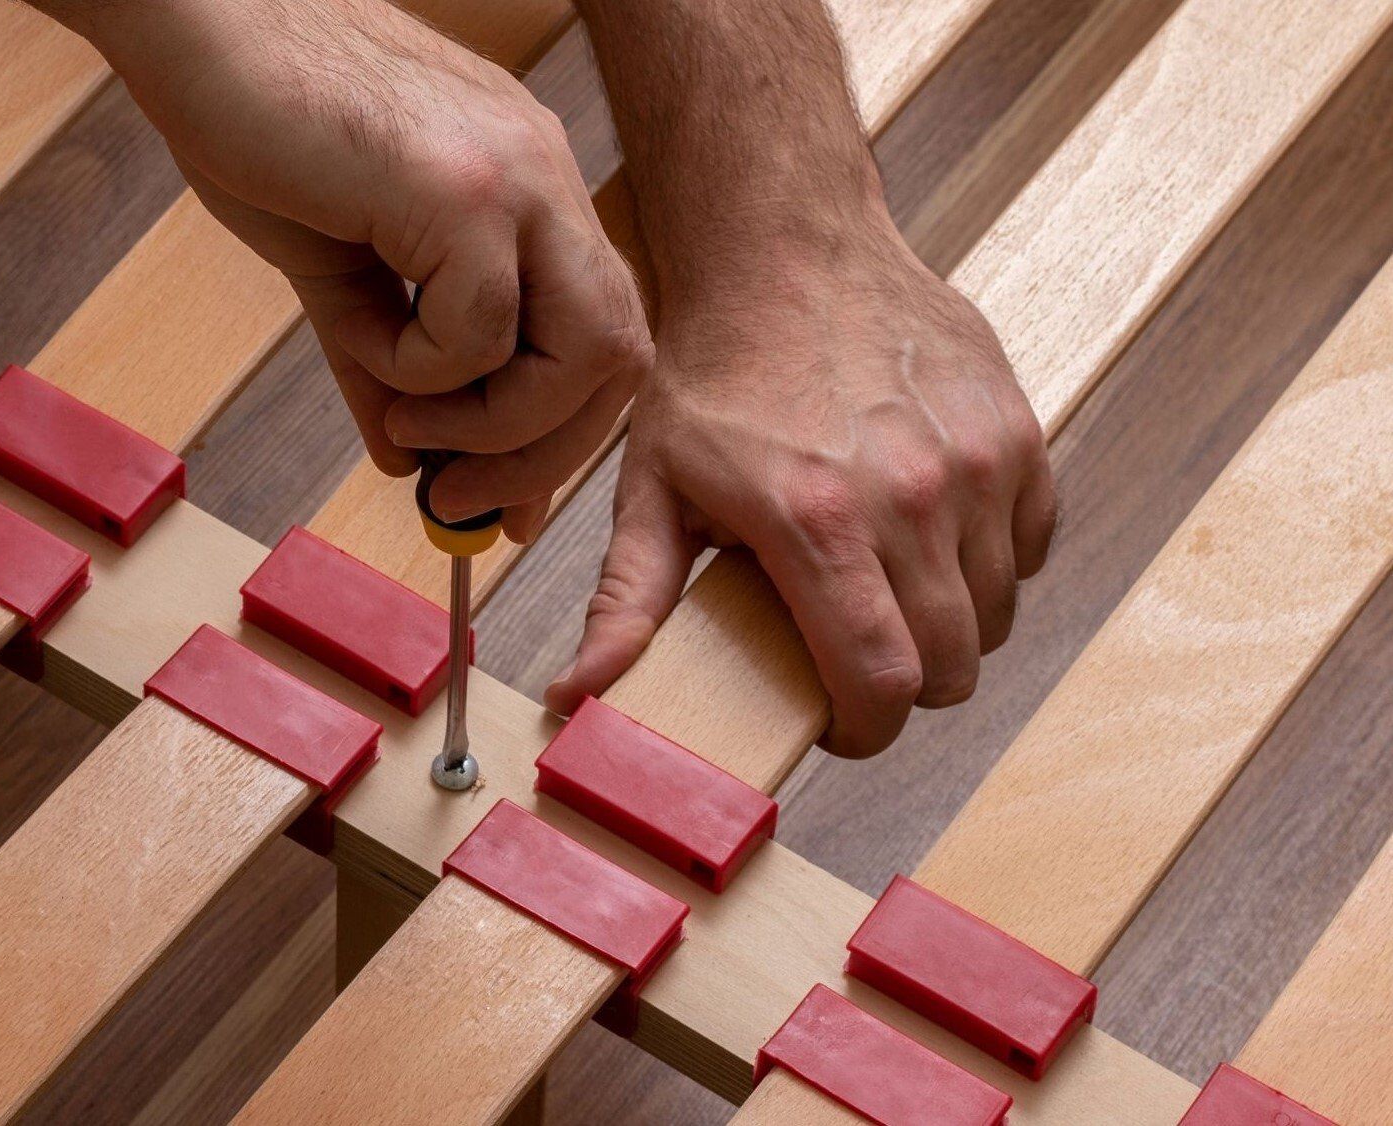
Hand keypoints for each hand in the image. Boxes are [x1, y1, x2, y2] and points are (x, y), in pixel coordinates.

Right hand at [58, 0, 650, 541]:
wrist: (198, 28)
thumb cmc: (264, 133)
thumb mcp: (341, 277)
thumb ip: (385, 370)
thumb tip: (408, 465)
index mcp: (533, 192)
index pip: (602, 335)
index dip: (562, 431)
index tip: (503, 496)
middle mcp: (547, 179)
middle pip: (620, 355)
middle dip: (545, 452)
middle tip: (461, 498)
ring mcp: (518, 176)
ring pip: (582, 352)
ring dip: (494, 425)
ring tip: (405, 420)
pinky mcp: (464, 185)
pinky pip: (482, 329)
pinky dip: (426, 372)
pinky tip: (365, 339)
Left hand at [544, 221, 1055, 756]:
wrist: (785, 253)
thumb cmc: (714, 373)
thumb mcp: (653, 487)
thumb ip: (628, 601)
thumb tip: (580, 693)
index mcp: (819, 520)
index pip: (882, 682)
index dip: (864, 730)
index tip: (838, 721)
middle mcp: (914, 494)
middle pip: (951, 664)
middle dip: (907, 688)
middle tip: (858, 659)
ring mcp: (978, 461)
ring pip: (996, 613)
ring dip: (949, 627)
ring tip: (887, 591)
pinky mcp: (1016, 432)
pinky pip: (1030, 546)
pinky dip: (989, 564)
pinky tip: (930, 537)